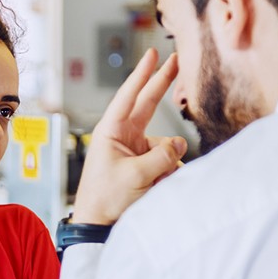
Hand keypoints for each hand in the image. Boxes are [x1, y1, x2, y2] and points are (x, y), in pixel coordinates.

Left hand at [72, 49, 187, 224]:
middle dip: (162, 84)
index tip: (153, 53)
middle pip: (148, 105)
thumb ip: (161, 156)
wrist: (98, 224)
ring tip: (151, 185)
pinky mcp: (146, 166)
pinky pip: (167, 163)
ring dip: (167, 163)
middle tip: (176, 59)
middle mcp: (124, 137)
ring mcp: (136, 151)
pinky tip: (157, 189)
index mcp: (112, 132)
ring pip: (165, 145)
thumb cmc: (105, 198)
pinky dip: (168, 174)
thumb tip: (179, 144)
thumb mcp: (135, 176)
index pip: (129, 96)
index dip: (143, 74)